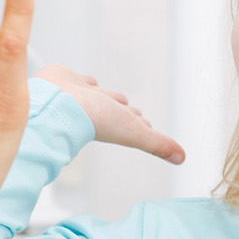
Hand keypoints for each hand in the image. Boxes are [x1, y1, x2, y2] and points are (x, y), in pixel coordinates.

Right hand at [34, 64, 183, 164]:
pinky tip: (82, 81)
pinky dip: (82, 80)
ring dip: (103, 93)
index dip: (140, 123)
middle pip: (116, 106)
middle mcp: (98, 108)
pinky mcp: (66, 81)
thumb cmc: (93, 120)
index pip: (132, 121)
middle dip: (122, 106)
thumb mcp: (133, 132)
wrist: (57, 104)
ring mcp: (81, 95)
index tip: (146, 126)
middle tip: (129, 109)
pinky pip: (78, 79)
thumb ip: (157, 144)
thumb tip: (182, 159)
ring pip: (98, 92)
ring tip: (106, 95)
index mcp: (114, 120)